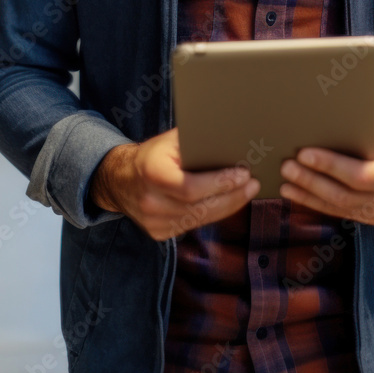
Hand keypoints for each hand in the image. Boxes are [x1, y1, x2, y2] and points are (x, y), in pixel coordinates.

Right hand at [88, 128, 259, 240]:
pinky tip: (228, 203)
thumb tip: (229, 139)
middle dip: (232, 196)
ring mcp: (154, 222)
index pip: (191, 187)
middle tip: (253, 185)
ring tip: (247, 192)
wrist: (120, 181)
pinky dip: (213, 214)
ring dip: (228, 206)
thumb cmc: (151, 155)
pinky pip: (193, 225)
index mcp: (152, 173)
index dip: (220, 183)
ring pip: (200, 219)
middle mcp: (151, 202)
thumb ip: (194, 141)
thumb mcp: (168, 141)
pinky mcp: (159, 233)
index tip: (243, 174)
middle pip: (200, 206)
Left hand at [278, 110, 373, 223]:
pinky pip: (339, 212)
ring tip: (286, 182)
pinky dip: (315, 203)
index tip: (304, 154)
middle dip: (311, 181)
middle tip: (287, 167)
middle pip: (344, 194)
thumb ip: (358, 123)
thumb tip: (321, 114)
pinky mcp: (369, 217)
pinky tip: (297, 193)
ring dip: (308, 195)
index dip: (330, 166)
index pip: (359, 174)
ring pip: (338, 207)